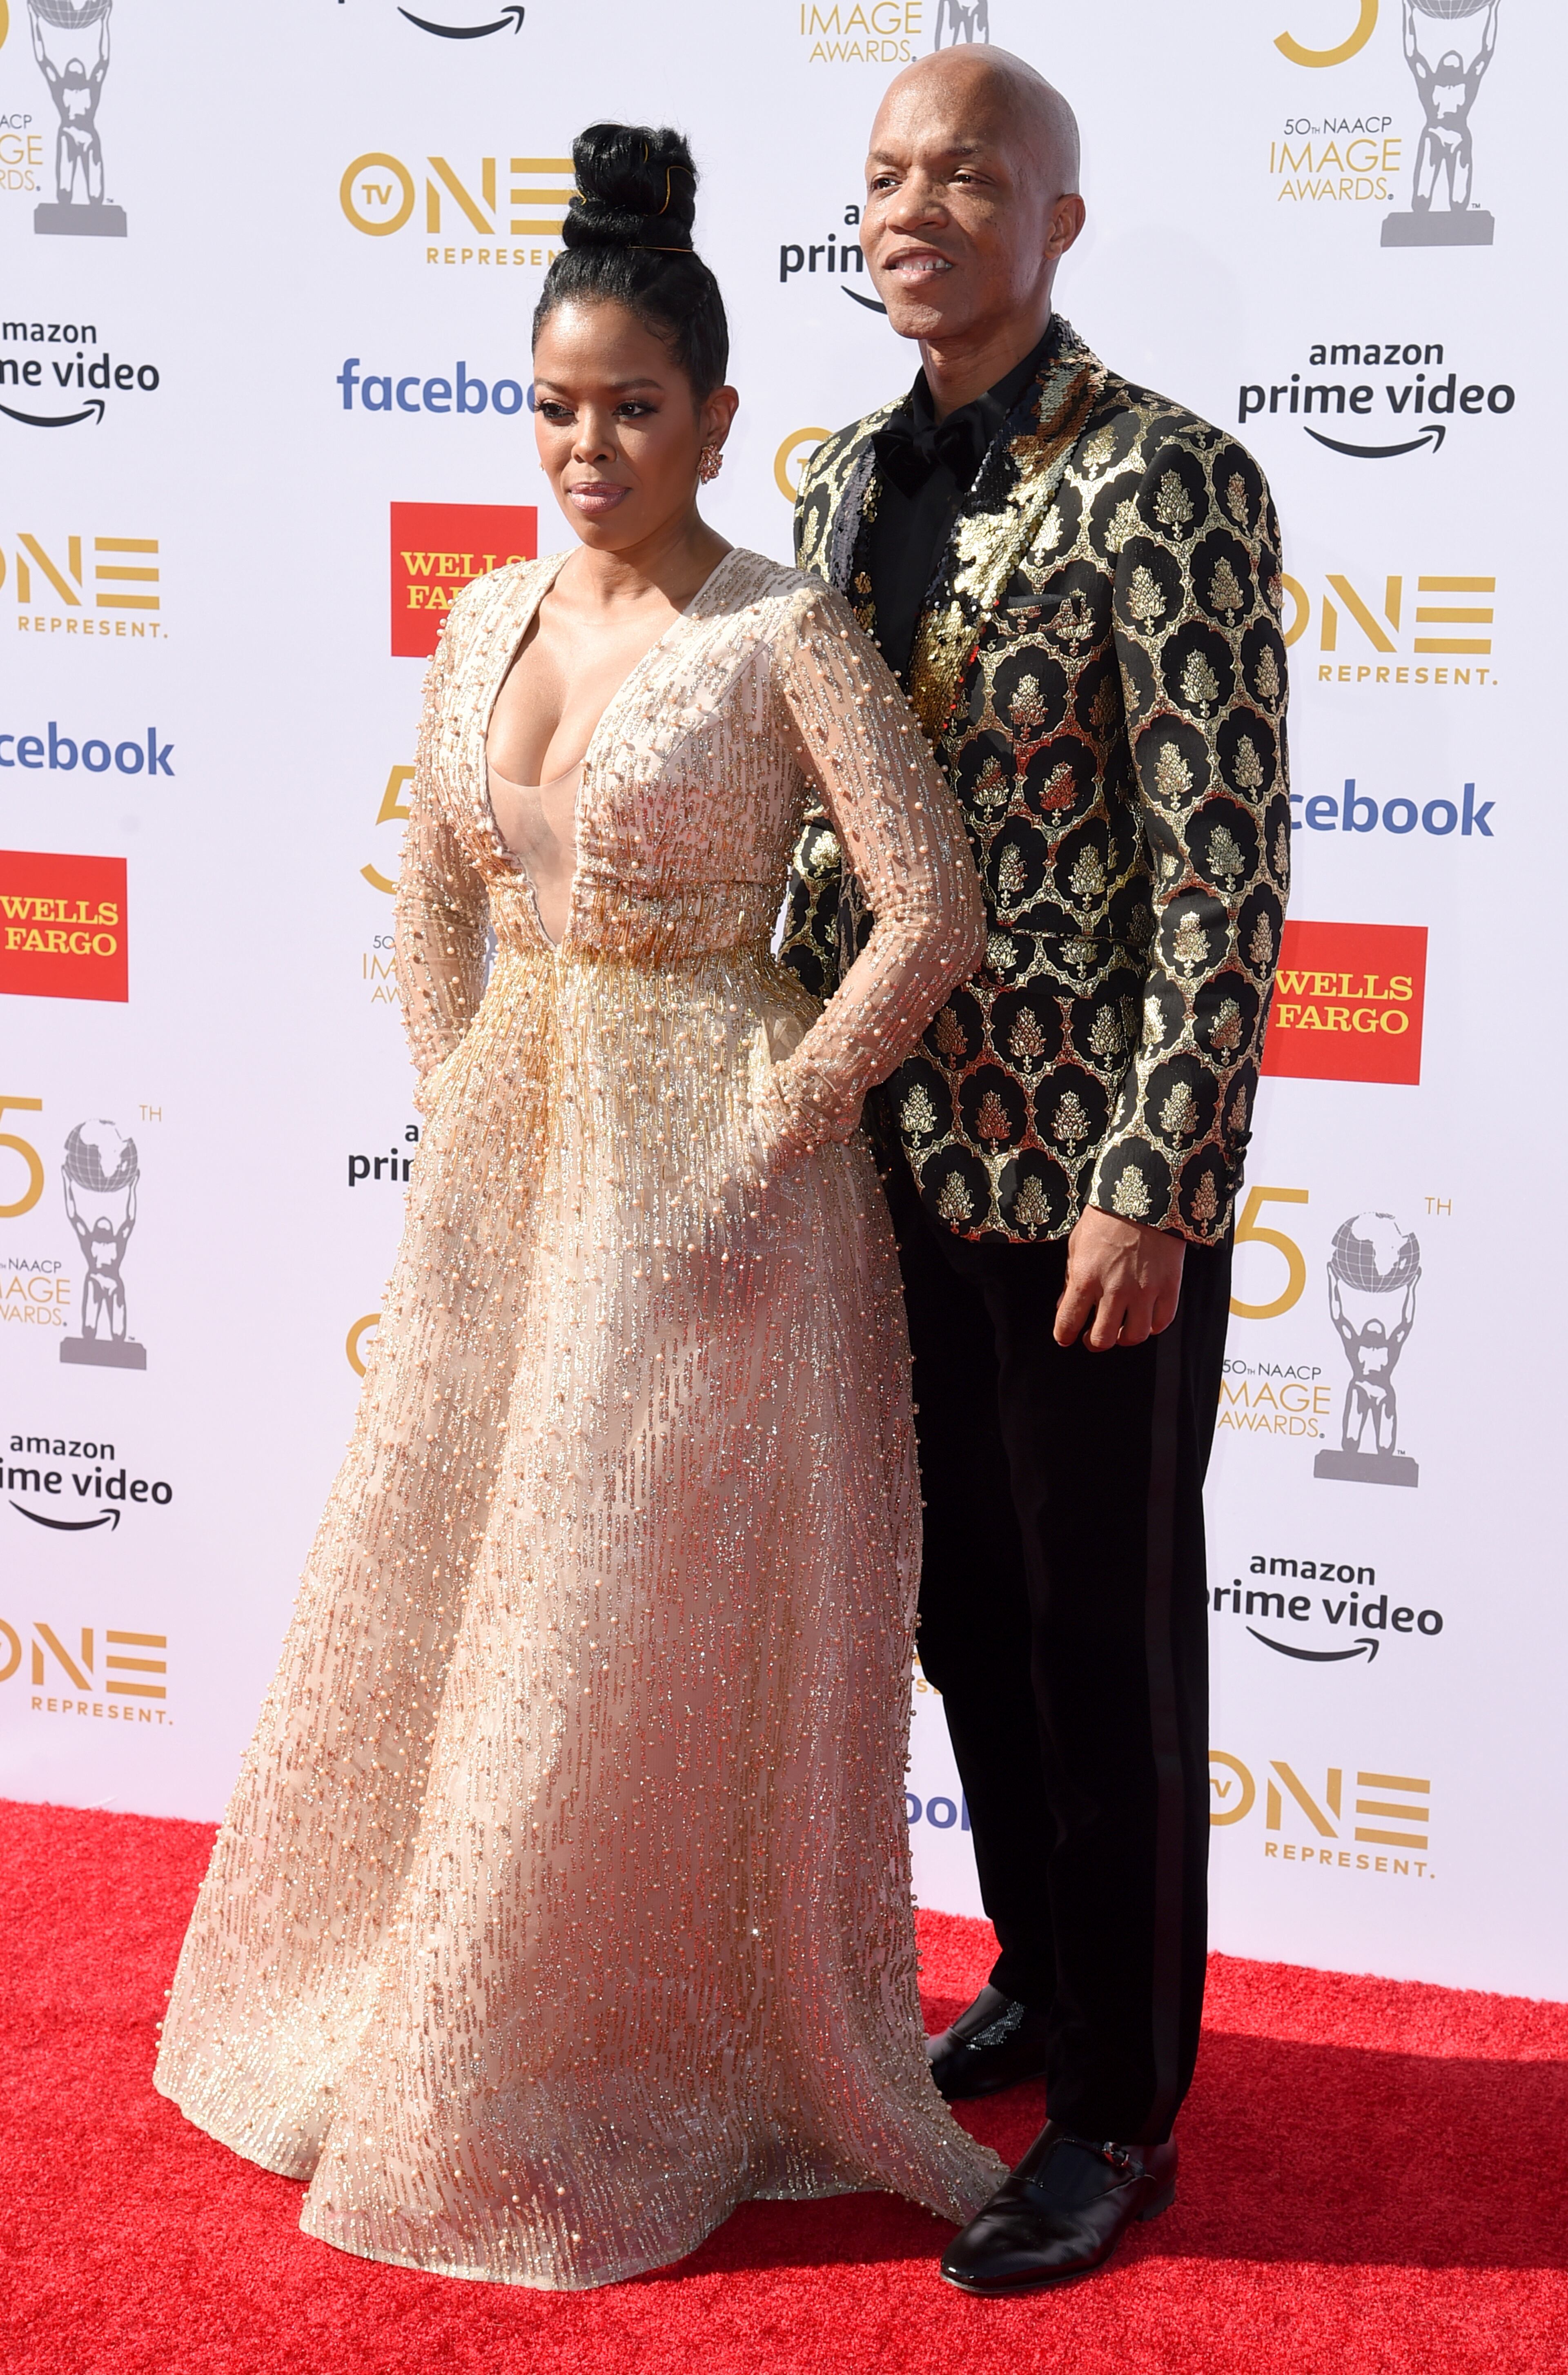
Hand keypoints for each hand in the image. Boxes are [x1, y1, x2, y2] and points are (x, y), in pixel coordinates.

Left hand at [1054, 1205, 1185, 1350]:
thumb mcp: (1077, 1244)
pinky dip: (1152, 1326)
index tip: (1065, 1338)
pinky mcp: (1169, 1286)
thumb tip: (1064, 1305)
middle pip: (1102, 1338)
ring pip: (1134, 1336)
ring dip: (1124, 1338)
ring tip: (1120, 1330)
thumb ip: (1071, 1278)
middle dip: (1094, 1342)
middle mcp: (1114, 1289)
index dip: (1063, 1336)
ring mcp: (1144, 1290)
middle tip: (1093, 1337)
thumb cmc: (1107, 1216)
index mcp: (1085, 1278)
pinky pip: (1162, 1321)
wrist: (1145, 1194)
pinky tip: (1145, 1320)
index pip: (1068, 1323)